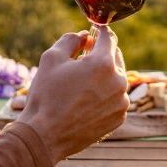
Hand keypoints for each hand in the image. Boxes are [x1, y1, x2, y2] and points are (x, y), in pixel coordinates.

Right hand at [17, 27, 128, 163]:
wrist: (45, 136)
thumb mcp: (52, 58)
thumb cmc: (46, 95)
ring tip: (83, 84)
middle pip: (115, 57)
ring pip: (117, 79)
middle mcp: (119, 81)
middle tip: (84, 58)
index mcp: (103, 63)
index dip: (100, 31)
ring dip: (104, 76)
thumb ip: (71, 40)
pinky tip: (87, 101)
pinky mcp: (120, 116)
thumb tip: (84, 35)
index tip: (95, 31)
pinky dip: (106, 95)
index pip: (109, 38)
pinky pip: (116, 98)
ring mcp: (122, 101)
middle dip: (102, 54)